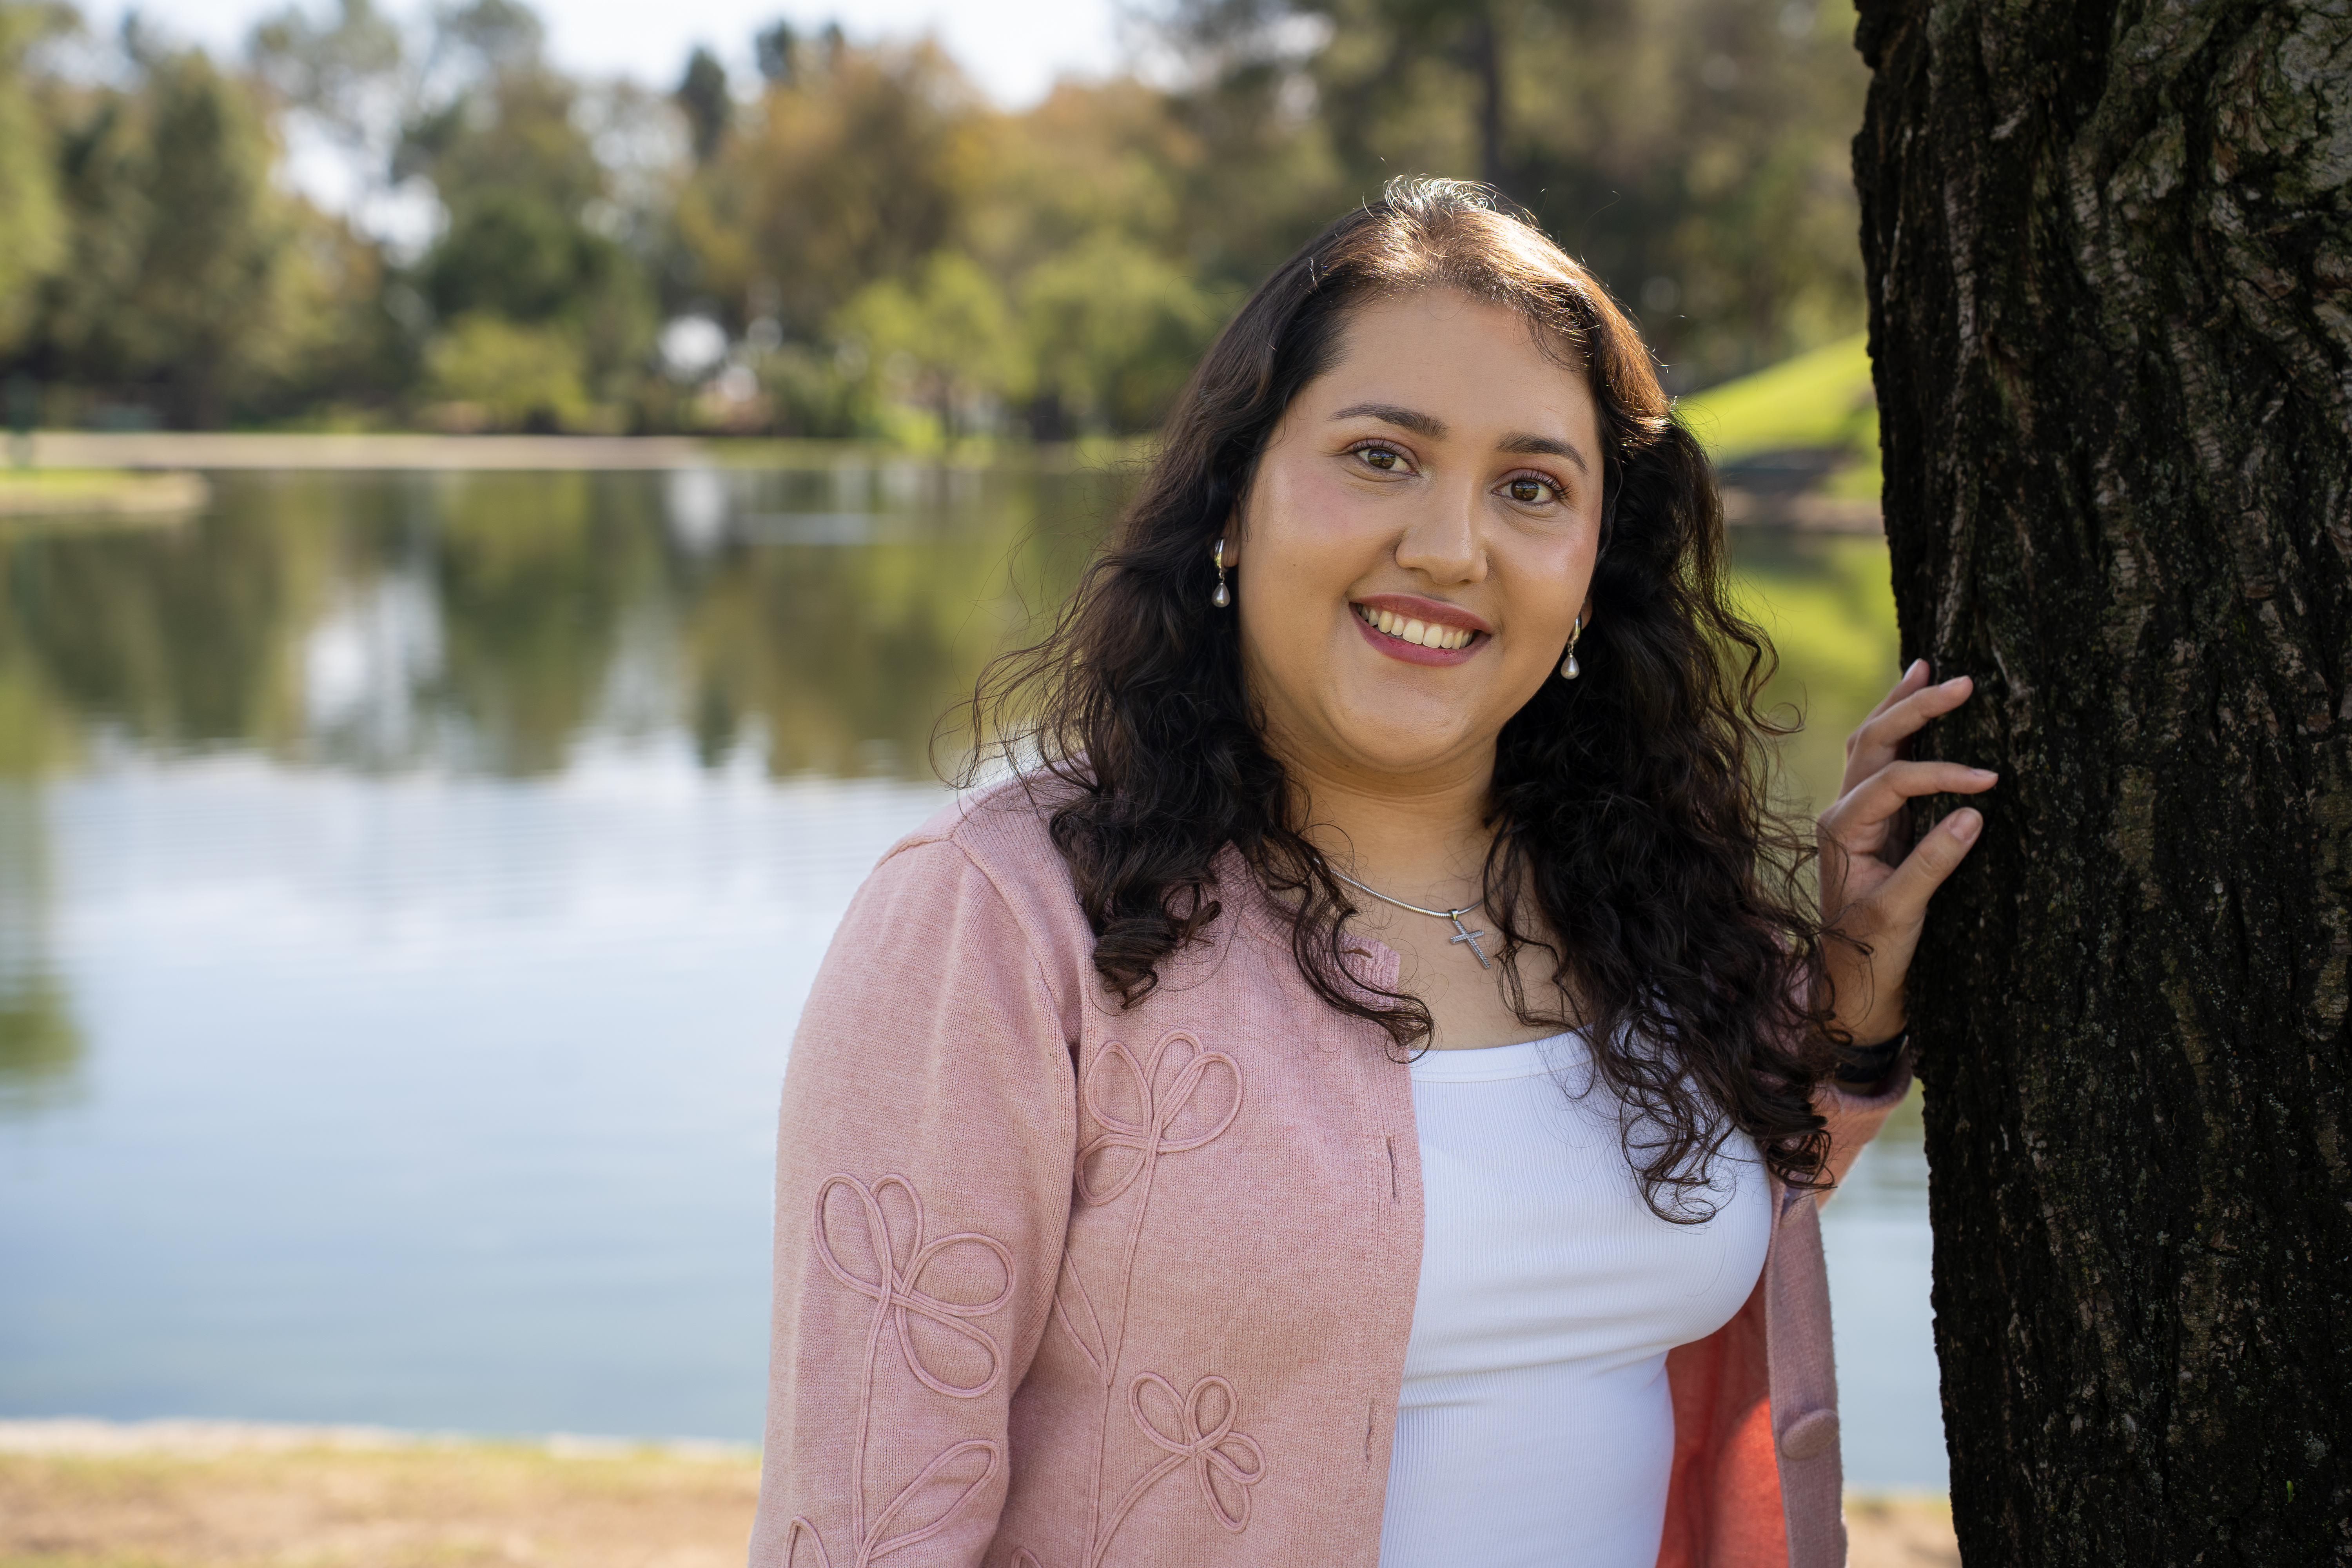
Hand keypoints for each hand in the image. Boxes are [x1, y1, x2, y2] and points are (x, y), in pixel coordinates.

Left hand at [1816, 659, 1997, 1047]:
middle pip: (1874, 743)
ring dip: (1900, 709)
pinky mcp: (1873, 825)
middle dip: (1914, 709)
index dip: (1943, 774)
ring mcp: (1855, 816)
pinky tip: (1916, 712)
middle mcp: (1842, 814)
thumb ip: (1932, 864)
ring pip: (1872, 746)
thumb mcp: (1900, 915)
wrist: (1851, 989)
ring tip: (1928, 669)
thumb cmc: (1871, 956)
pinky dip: (1901, 736)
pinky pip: (1882, 766)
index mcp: (1843, 829)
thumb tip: (1973, 813)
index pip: (1895, 781)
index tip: (1990, 781)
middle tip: (1960, 681)